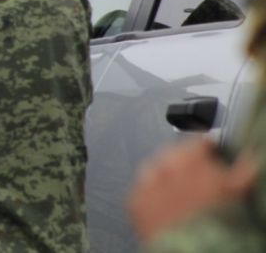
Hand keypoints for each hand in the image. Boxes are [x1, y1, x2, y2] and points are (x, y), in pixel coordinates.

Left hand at [127, 137, 257, 242]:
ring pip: (155, 171)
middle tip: (195, 180)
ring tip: (179, 196)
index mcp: (190, 156)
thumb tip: (248, 158)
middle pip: (173, 154)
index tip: (211, 153)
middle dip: (184, 164)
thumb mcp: (237, 190)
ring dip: (165, 178)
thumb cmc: (218, 218)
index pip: (198, 141)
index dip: (207, 148)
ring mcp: (146, 181)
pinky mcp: (134, 200)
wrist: (194, 245)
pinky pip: (141, 193)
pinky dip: (151, 198)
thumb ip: (242, 169)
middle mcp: (164, 163)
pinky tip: (164, 208)